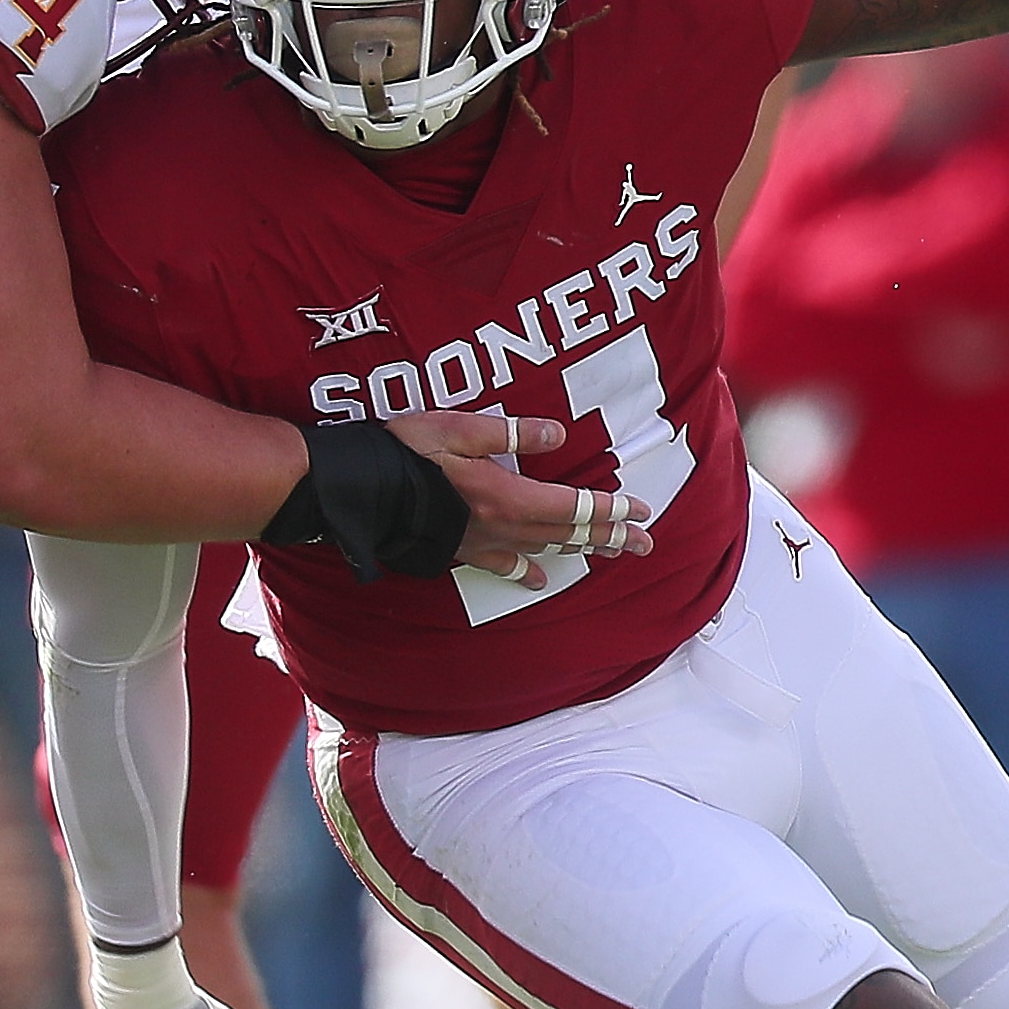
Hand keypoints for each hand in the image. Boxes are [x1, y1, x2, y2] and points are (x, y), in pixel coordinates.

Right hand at [386, 408, 653, 580]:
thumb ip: (511, 433)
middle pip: (568, 532)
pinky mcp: (462, 551)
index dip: (609, 508)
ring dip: (581, 550)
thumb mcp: (459, 428)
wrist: (362, 493)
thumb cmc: (407, 453)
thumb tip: (557, 433)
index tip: (642, 511)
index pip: (572, 504)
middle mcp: (502, 526)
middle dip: (610, 536)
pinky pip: (504, 567)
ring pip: (545, 549)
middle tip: (646, 544)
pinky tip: (541, 580)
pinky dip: (527, 573)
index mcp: (508, 495)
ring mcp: (483, 543)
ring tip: (610, 554)